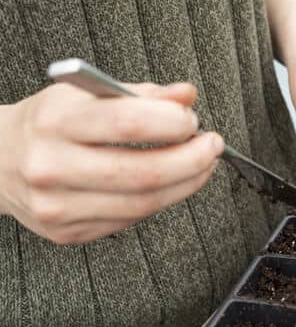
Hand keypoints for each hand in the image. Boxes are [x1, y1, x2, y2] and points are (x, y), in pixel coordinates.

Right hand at [0, 82, 222, 243]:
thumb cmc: (49, 122)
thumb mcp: (88, 94)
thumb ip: (142, 94)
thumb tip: (187, 96)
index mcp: (56, 122)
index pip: (128, 122)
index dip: (173, 123)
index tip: (193, 120)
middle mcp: (52, 166)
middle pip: (143, 173)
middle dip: (192, 161)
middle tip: (213, 147)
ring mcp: (57, 206)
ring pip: (142, 205)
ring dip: (185, 185)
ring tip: (201, 166)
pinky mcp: (67, 232)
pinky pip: (130, 221)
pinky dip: (159, 201)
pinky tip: (169, 185)